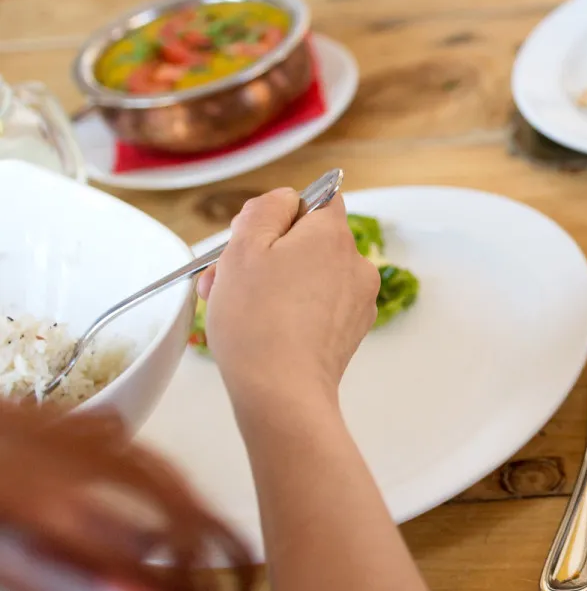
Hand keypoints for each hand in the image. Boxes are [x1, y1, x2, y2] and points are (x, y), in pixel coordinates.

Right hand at [200, 192, 379, 414]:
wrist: (282, 391)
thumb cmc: (258, 320)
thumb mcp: (243, 248)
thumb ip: (264, 211)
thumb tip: (284, 200)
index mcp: (332, 234)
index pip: (318, 200)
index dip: (280, 215)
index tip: (253, 238)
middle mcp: (355, 262)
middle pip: (308, 241)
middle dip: (265, 254)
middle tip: (225, 279)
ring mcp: (358, 299)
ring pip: (309, 275)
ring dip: (273, 283)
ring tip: (237, 309)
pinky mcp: (351, 329)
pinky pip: (319, 305)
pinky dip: (292, 310)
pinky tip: (263, 329)